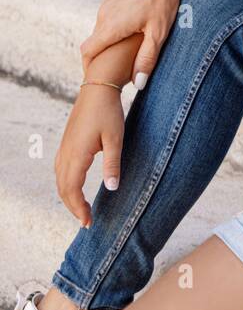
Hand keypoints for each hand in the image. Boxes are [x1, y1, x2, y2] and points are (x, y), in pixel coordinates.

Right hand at [54, 85, 125, 227]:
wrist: (98, 87)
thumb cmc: (108, 111)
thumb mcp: (115, 139)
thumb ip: (113, 164)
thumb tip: (112, 189)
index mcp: (77, 154)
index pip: (72, 190)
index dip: (78, 208)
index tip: (88, 222)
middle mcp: (66, 153)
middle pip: (63, 188)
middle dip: (73, 207)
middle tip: (87, 221)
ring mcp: (64, 147)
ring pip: (60, 179)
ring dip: (69, 196)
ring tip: (82, 208)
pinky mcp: (67, 142)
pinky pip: (61, 169)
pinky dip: (66, 184)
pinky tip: (75, 187)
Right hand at [79, 0, 184, 82]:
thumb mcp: (159, 32)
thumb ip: (146, 58)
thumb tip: (137, 84)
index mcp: (110, 26)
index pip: (88, 52)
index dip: (89, 68)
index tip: (98, 79)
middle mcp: (104, 14)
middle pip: (94, 42)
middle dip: (103, 57)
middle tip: (117, 70)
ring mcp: (107, 3)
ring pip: (101, 28)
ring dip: (109, 41)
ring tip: (127, 51)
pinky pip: (108, 16)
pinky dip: (114, 27)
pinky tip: (133, 29)